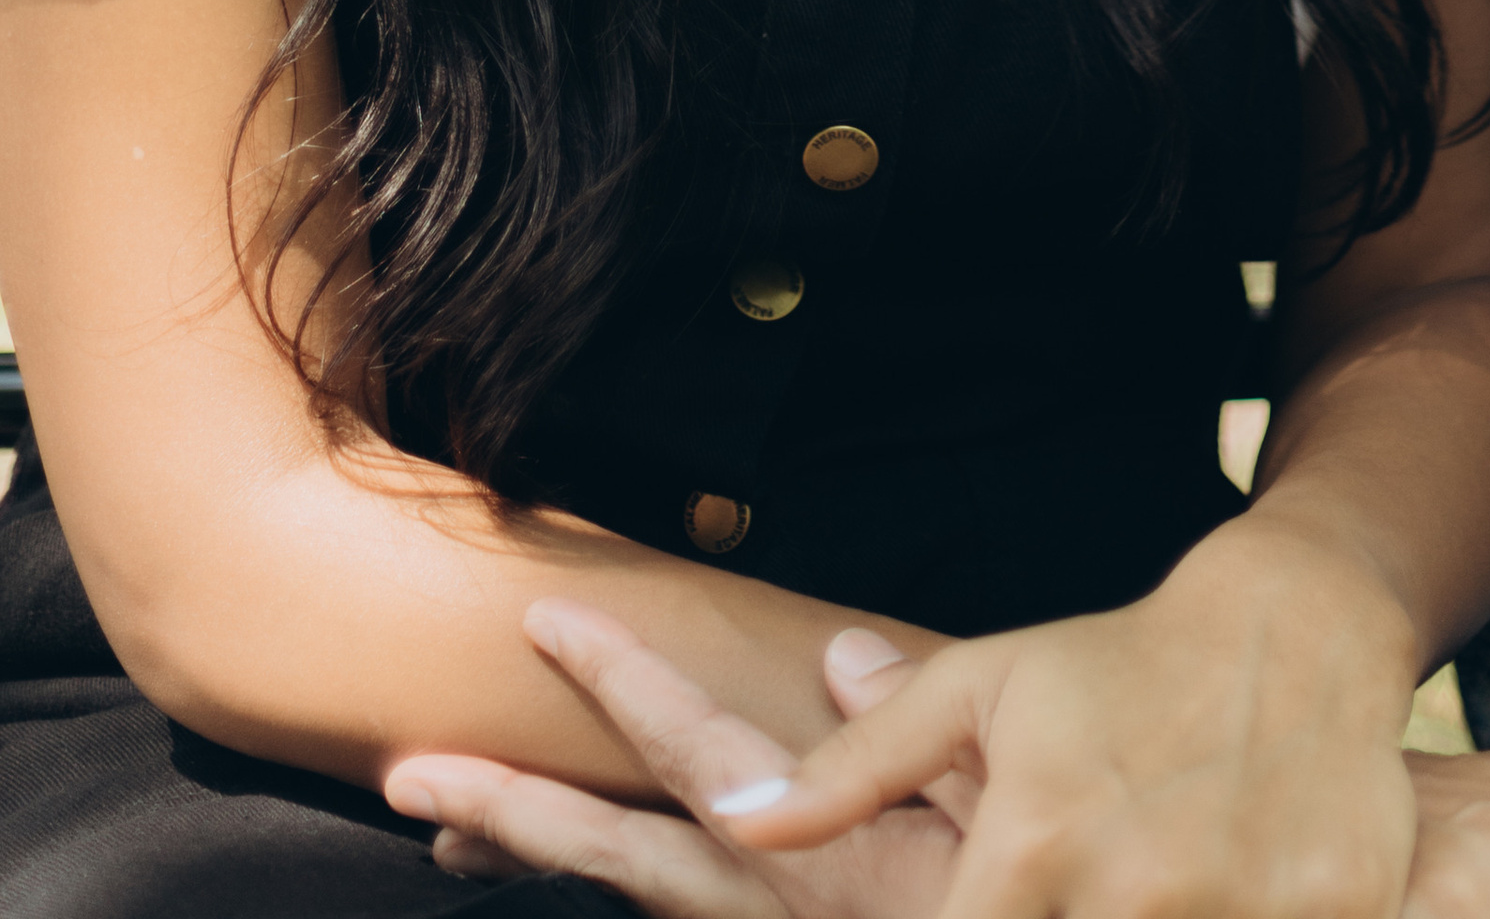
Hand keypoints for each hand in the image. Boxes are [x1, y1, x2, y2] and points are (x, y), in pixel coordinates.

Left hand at [387, 607, 960, 915]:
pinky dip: (625, 894)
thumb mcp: (1001, 772)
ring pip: (639, 906)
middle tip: (412, 775)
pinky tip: (596, 868)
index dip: (620, 681)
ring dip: (546, 858)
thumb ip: (907, 726)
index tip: (547, 622)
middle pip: (619, 859)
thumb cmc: (1055, 861)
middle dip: (514, 810)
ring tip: (453, 832)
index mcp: (823, 850)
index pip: (695, 751)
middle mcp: (778, 911)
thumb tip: (838, 656)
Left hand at [713, 524, 1421, 918]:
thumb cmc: (1118, 663)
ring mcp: (1234, 913)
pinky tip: (1215, 898)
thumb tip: (733, 817)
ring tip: (1134, 895)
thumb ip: (852, 769)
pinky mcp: (1327, 918)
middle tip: (1057, 900)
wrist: (1295, 627)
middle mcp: (1132, 894)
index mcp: (1036, 845)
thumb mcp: (980, 691)